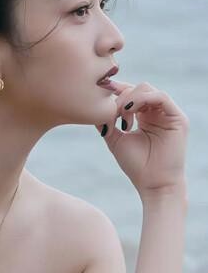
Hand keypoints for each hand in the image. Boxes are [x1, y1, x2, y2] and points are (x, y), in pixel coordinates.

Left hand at [95, 80, 188, 197]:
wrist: (154, 184)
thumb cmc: (136, 165)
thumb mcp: (115, 139)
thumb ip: (106, 121)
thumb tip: (94, 106)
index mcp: (145, 116)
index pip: (131, 94)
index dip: (117, 90)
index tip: (102, 91)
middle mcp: (158, 113)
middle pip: (138, 88)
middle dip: (121, 98)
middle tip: (112, 115)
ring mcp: (168, 114)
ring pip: (147, 89)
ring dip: (129, 99)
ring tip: (121, 117)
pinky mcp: (178, 118)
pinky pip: (161, 97)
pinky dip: (142, 99)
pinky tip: (129, 110)